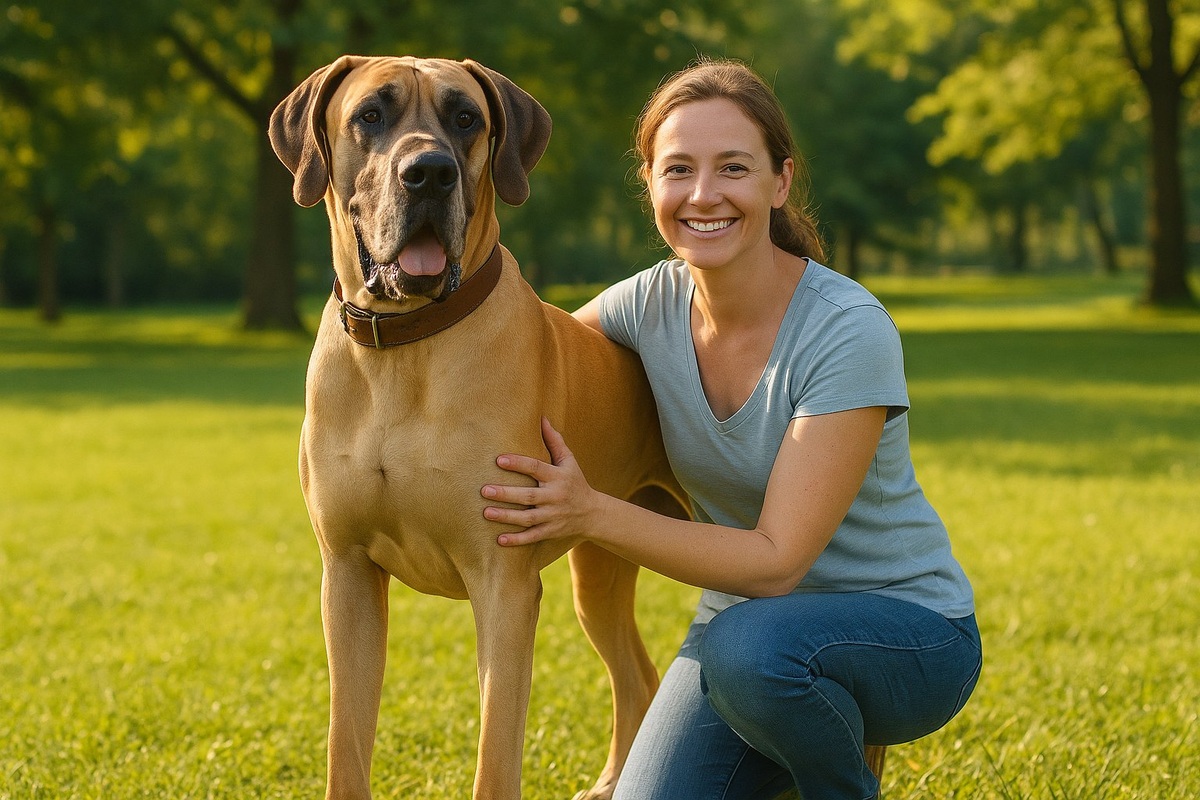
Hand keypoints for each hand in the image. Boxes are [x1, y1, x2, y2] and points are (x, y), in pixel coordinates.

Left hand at [482, 417, 597, 546]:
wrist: (592, 513)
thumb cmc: (575, 482)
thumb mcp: (569, 461)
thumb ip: (554, 441)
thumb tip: (541, 417)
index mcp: (558, 477)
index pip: (536, 468)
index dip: (518, 463)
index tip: (498, 460)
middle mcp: (555, 497)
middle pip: (529, 496)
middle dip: (506, 494)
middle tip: (484, 490)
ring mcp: (553, 516)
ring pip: (528, 518)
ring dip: (506, 517)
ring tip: (486, 512)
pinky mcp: (550, 532)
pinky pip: (532, 537)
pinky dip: (517, 540)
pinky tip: (499, 540)